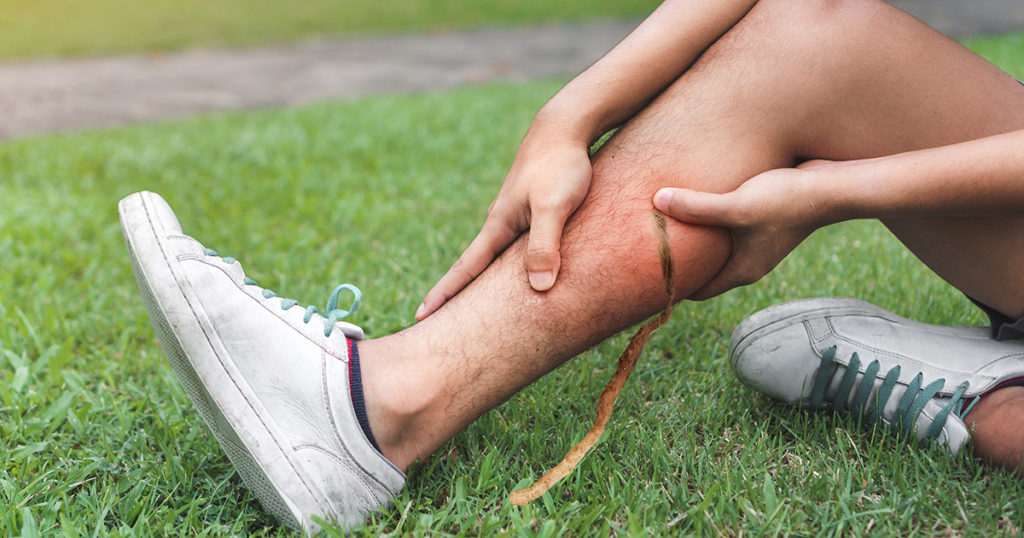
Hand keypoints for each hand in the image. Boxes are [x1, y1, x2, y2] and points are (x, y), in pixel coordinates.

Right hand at [416, 138, 593, 319]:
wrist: (564, 126)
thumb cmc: (560, 165)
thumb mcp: (554, 207)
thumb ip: (545, 246)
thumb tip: (539, 288)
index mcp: (498, 225)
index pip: (467, 269)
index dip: (445, 294)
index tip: (421, 317)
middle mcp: (501, 222)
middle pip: (475, 266)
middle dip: (455, 292)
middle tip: (434, 319)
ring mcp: (515, 215)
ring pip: (495, 256)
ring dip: (481, 279)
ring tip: (471, 303)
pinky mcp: (532, 209)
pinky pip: (516, 245)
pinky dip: (507, 264)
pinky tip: (516, 271)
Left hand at [653, 162, 832, 299]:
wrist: (834, 185)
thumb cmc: (787, 201)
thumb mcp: (736, 206)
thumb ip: (697, 207)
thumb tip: (657, 201)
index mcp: (742, 270)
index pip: (699, 291)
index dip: (673, 286)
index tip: (646, 277)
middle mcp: (750, 261)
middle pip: (706, 269)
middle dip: (681, 261)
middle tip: (648, 250)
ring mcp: (758, 242)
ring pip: (717, 247)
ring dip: (697, 238)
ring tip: (666, 223)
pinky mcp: (764, 221)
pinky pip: (729, 227)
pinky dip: (712, 220)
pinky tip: (698, 198)